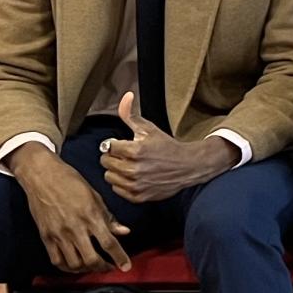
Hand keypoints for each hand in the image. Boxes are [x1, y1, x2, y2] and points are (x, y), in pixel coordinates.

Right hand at [11, 143, 131, 271]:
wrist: (42, 175)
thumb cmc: (69, 181)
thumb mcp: (95, 196)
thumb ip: (109, 217)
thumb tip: (124, 231)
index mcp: (90, 215)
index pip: (109, 243)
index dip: (120, 257)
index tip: (125, 266)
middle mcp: (75, 227)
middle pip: (91, 259)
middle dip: (103, 267)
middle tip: (108, 267)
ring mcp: (59, 234)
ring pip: (75, 264)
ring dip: (86, 269)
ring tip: (92, 266)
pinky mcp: (46, 237)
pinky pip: (57, 260)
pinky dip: (68, 268)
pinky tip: (75, 265)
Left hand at [103, 92, 234, 203]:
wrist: (187, 166)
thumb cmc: (166, 146)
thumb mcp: (148, 128)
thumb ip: (130, 114)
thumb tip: (126, 96)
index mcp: (134, 150)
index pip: (107, 147)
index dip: (114, 144)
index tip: (123, 145)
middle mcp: (133, 169)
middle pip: (105, 162)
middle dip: (114, 156)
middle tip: (126, 155)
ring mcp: (135, 184)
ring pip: (109, 176)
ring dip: (116, 170)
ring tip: (128, 166)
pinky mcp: (138, 196)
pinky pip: (117, 189)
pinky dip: (122, 183)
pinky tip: (133, 176)